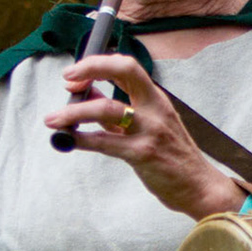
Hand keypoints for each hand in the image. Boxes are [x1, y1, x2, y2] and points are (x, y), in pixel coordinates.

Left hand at [45, 55, 244, 218]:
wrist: (199, 187)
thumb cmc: (172, 157)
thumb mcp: (149, 127)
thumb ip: (119, 113)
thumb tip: (87, 95)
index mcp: (156, 99)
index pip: (127, 66)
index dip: (98, 63)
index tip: (75, 74)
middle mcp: (155, 108)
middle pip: (123, 70)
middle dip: (91, 68)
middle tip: (67, 81)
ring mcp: (150, 130)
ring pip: (106, 108)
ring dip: (73, 112)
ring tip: (52, 120)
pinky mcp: (143, 154)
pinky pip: (105, 142)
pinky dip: (81, 139)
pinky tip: (68, 140)